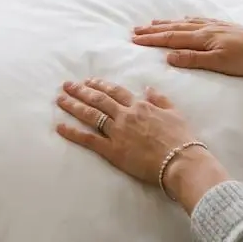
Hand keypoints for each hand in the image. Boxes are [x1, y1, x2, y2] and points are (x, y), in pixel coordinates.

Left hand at [55, 79, 228, 210]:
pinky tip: (60, 127)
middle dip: (81, 90)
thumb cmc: (182, 138)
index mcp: (140, 106)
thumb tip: (148, 88)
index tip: (89, 81)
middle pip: (98, 99)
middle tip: (67, 85)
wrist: (181, 160)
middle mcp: (126, 115)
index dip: (100, 85)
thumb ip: (159, 99)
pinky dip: (73, 132)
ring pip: (90, 115)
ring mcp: (117, 132)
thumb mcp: (174, 112)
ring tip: (60, 99)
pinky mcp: (113, 150)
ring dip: (73, 105)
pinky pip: (89, 139)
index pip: (115, 91)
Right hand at [132, 17, 242, 76]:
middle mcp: (206, 28)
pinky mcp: (225, 27)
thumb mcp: (218, 63)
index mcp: (203, 38)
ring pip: (185, 23)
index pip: (171, 38)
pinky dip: (186, 20)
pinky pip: (199, 20)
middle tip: (136, 30)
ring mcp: (216, 26)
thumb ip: (193, 59)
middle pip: (174, 28)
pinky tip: (186, 20)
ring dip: (167, 23)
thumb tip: (168, 57)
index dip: (152, 39)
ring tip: (153, 22)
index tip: (134, 40)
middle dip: (154, 30)